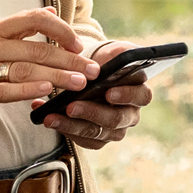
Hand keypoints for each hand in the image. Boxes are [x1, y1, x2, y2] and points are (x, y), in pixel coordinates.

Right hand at [0, 8, 101, 123]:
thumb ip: (22, 27)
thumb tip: (51, 11)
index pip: (32, 19)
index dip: (59, 30)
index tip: (78, 44)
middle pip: (35, 50)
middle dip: (68, 60)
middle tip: (92, 70)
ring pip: (25, 71)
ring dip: (57, 77)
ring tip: (79, 83)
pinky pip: (6, 91)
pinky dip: (29, 90)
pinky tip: (48, 91)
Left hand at [39, 39, 153, 150]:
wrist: (89, 73)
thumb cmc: (105, 62)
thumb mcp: (114, 52)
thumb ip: (122, 53)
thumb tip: (123, 58)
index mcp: (140, 92)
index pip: (141, 96)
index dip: (126, 96)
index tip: (108, 92)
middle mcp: (130, 114)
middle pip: (116, 119)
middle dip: (92, 112)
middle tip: (71, 106)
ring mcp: (115, 130)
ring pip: (97, 132)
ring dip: (73, 124)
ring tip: (52, 116)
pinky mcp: (98, 139)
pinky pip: (84, 140)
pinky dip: (66, 130)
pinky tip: (50, 119)